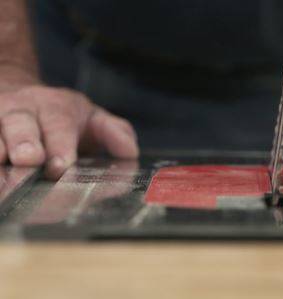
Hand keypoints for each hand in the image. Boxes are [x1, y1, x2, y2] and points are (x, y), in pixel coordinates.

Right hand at [0, 84, 138, 177]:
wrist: (17, 96)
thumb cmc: (60, 116)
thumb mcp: (92, 118)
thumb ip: (114, 131)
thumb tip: (129, 151)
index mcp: (54, 107)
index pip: (58, 124)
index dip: (59, 145)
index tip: (62, 165)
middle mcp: (20, 111)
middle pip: (19, 124)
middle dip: (24, 142)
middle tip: (30, 161)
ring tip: (2, 180)